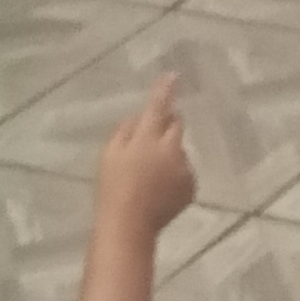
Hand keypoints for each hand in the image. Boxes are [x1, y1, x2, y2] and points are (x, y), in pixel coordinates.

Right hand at [96, 75, 196, 235]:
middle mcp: (171, 149)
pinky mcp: (190, 186)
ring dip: (169, 154)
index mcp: (147, 138)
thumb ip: (124, 133)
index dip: (165, 90)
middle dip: (168, 124)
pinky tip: (159, 189)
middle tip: (152, 136)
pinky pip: (183, 171)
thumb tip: (137, 119)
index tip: (174, 75)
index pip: (158, 107)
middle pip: (177, 125)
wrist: (130, 224)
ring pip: (179, 151)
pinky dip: (174, 174)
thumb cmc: (113, 188)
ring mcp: (184, 168)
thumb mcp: (109, 156)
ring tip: (150, 175)